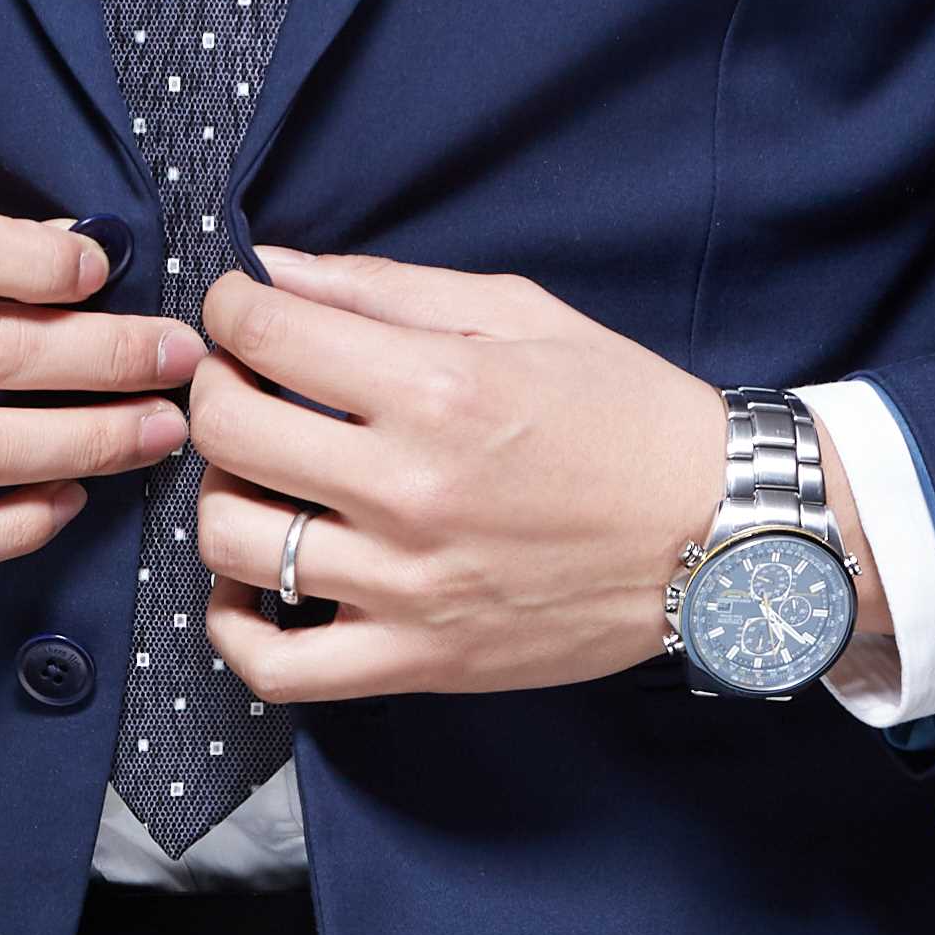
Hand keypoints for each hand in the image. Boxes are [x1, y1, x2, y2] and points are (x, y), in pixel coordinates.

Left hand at [185, 247, 882, 706]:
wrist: (720, 533)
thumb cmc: (627, 415)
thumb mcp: (521, 316)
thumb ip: (387, 290)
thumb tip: (274, 268)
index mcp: (437, 389)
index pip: (265, 333)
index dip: (231, 307)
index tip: (242, 309)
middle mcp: (409, 489)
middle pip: (227, 431)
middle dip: (215, 387)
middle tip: (244, 382)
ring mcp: (407, 585)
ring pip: (232, 539)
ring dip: (223, 494)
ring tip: (263, 477)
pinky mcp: (418, 660)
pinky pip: (277, 665)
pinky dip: (234, 626)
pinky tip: (251, 583)